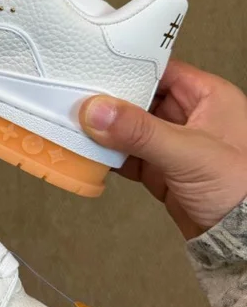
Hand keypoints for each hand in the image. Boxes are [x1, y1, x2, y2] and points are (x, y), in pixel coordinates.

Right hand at [80, 60, 246, 238]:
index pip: (160, 69)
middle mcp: (189, 116)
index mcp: (207, 96)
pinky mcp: (160, 169)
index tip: (95, 66)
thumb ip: (140, 131)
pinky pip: (126, 154)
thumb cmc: (240, 188)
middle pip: (139, 98)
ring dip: (104, 129)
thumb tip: (97, 111)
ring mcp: (173, 143)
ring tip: (75, 123)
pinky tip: (88, 151)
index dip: (129, 66)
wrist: (242, 240)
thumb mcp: (188, 152)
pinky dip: (107, 154)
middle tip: (77, 97)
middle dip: (109, 101)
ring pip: (129, 128)